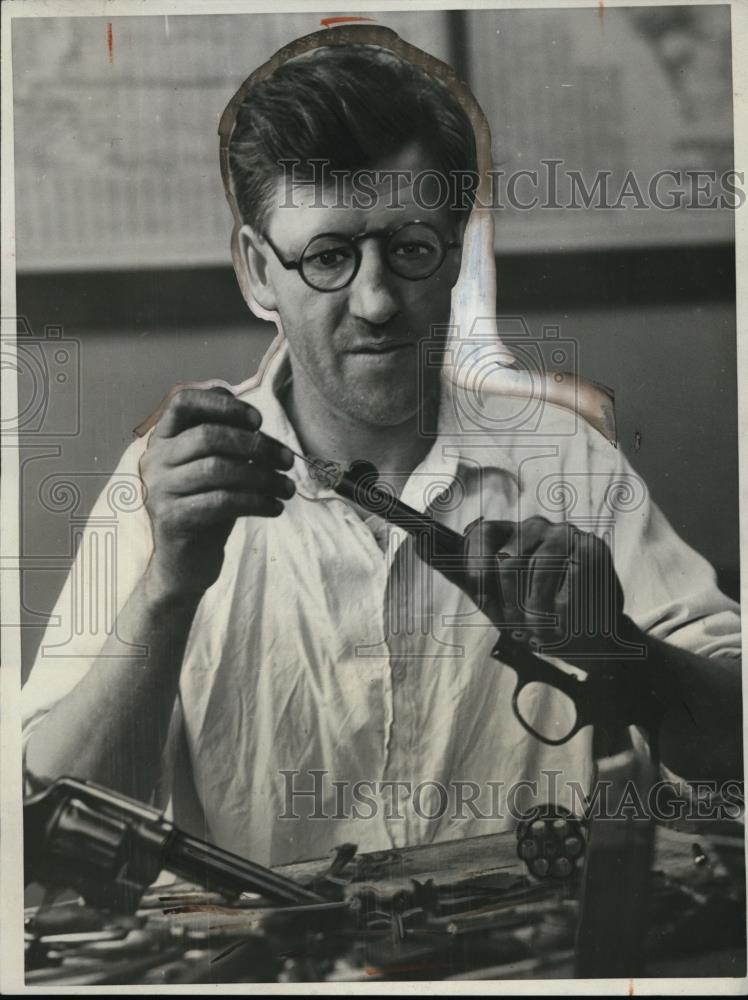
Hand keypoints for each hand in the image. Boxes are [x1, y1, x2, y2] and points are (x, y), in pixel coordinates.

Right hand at [139, 387, 294, 598]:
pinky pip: (222, 501)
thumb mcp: (216, 469)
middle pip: (208, 436)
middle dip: (256, 445)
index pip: (183, 402)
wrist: (185, 563)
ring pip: (218, 469)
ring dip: (263, 476)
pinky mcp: (173, 519)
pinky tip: (275, 507)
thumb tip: (258, 424)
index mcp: (164, 439)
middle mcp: (155, 460)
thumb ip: (229, 443)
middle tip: (287, 460)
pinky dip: (256, 502)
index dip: (222, 405)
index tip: (258, 421)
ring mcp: (160, 490)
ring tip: (287, 488)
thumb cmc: (206, 508)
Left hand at [456, 515, 635, 667]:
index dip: (476, 567)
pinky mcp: (592, 548)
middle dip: (510, 602)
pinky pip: (570, 580)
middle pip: (507, 560)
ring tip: (544, 629)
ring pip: (538, 572)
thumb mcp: (497, 601)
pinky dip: (564, 612)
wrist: (586, 634)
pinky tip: (568, 620)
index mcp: (507, 534)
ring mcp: (564, 534)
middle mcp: (534, 526)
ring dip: (538, 611)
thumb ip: (465, 578)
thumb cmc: (536, 615)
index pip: (480, 533)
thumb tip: (418, 546)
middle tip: (520, 627)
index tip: (483, 600)